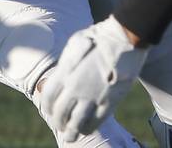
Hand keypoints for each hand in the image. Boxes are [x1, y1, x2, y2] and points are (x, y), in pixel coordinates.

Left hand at [41, 16, 147, 142]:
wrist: (124, 37)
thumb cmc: (98, 37)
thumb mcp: (75, 44)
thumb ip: (66, 63)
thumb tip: (60, 76)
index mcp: (65, 71)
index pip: (48, 98)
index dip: (47, 107)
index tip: (50, 111)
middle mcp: (76, 87)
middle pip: (60, 113)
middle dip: (58, 121)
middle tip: (60, 125)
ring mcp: (92, 96)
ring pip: (76, 123)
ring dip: (71, 132)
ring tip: (70, 135)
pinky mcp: (109, 101)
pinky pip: (95, 122)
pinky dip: (88, 128)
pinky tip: (85, 129)